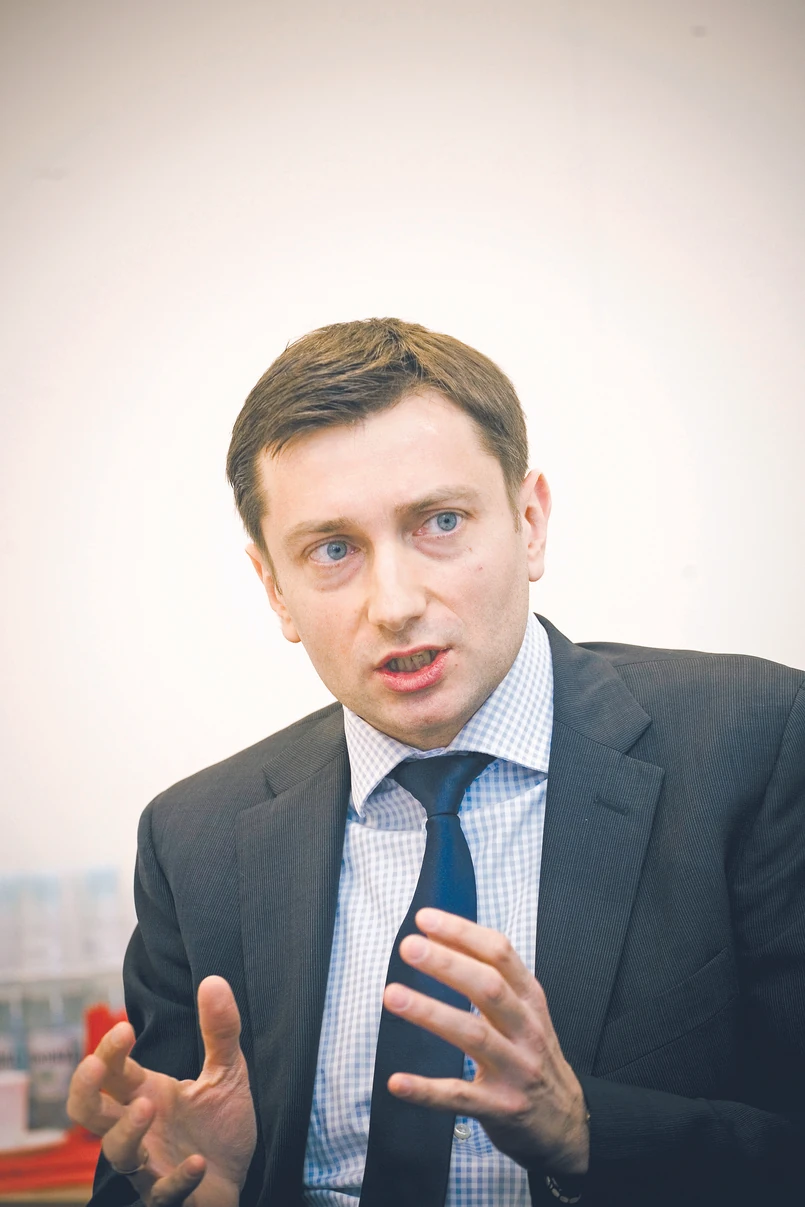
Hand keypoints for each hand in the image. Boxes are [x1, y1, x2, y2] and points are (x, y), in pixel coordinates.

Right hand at [67, 976, 256, 1205]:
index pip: (109, 1070)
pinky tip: (197, 1163)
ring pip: (116, 1153)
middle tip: (97, 1067)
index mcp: (145, 1092)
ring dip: (126, 1131)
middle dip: (84, 1089)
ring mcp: (150, 1164)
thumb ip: (220, 1031)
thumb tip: (213, 979)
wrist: (238, 1178)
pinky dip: (177, 1179)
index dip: (107, 1049)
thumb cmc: (221, 1127)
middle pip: (87, 1111)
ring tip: (149, 1106)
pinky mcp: (169, 1195)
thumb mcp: (228, 1072)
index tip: (125, 1028)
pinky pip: (161, 1194)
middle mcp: (139, 1127)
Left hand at [383, 908, 588, 1176]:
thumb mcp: (526, 1013)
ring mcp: (516, 1070)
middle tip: (409, 947)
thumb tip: (442, 939)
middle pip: (489, 988)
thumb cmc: (534, 1057)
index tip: (426, 919)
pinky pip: (460, 1097)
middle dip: (447, 964)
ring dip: (430, 1013)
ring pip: (473, 1036)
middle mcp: (527, 1030)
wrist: (566, 1124)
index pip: (500, 954)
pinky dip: (426, 1090)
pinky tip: (398, 1081)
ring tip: (392, 995)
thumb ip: (493, 979)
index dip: (463, 933)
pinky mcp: (501, 1109)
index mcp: (530, 1000)